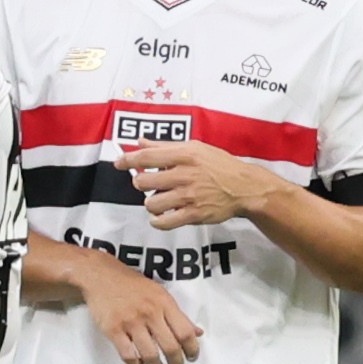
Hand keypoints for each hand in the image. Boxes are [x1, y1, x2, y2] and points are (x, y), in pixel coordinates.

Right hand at [71, 248, 203, 363]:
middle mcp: (150, 313)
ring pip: (150, 355)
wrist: (101, 276)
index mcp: (164, 303)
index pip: (185, 332)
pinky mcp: (113, 330)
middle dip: (176, 362)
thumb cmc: (133, 285)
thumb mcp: (160, 293)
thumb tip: (197, 332)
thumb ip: (178, 314)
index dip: (192, 349)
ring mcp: (131, 322)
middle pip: (170, 347)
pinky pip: (128, 355)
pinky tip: (139, 362)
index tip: (192, 356)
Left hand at [124, 139, 275, 230]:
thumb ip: (165, 146)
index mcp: (184, 154)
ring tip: (160, 200)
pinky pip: (165, 222)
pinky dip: (158, 221)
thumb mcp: (194, 147)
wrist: (244, 187)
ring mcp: (189, 195)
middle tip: (148, 183)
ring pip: (151, 203)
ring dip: (151, 203)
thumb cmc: (218, 164)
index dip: (128, 160)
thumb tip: (140, 141)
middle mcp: (184, 174)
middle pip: (143, 181)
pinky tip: (161, 217)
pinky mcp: (194, 214)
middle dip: (141, 183)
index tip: (118, 162)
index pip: (146, 156)